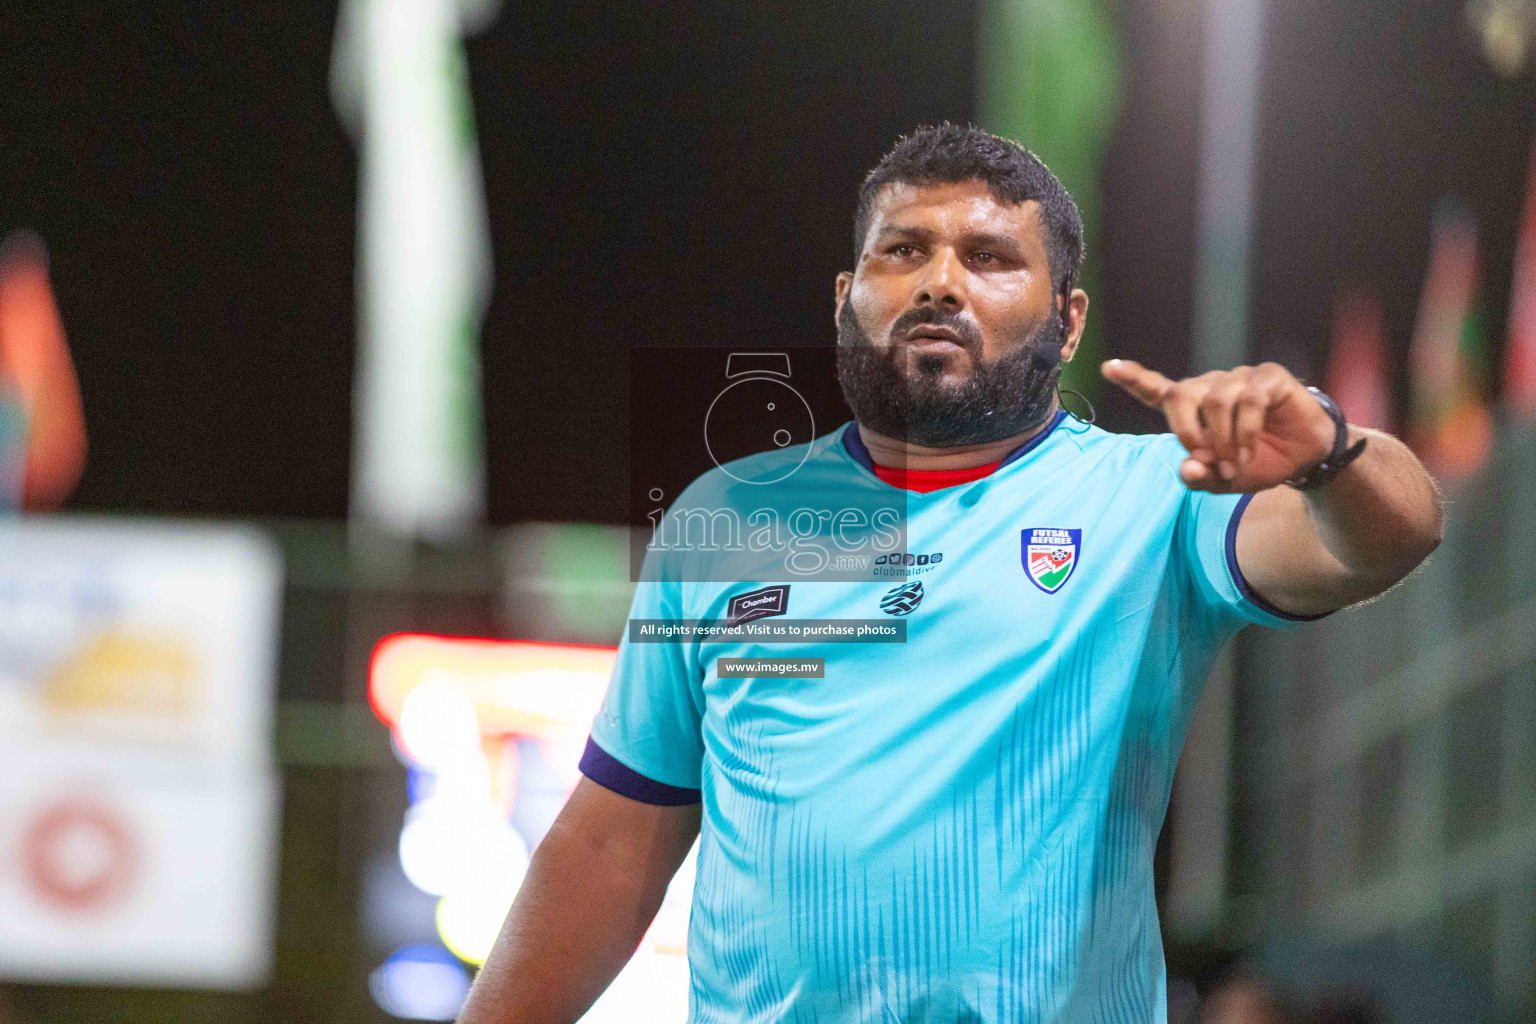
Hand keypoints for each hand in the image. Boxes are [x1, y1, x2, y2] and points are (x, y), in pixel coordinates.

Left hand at [1101, 359, 1334, 492]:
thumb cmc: (1259, 461)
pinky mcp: (1268, 377)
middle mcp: (1211, 387)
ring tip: (1235, 464)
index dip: (1133, 378)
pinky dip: (1246, 432)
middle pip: (1180, 395)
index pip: (1157, 390)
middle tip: (1204, 459)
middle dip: (1186, 431)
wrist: (1305, 458)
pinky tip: (1249, 452)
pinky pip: (1249, 399)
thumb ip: (1200, 477)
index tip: (1108, 367)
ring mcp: (1239, 378)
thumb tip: (1188, 465)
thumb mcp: (1225, 480)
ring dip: (1223, 440)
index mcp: (1194, 408)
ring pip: (1216, 401)